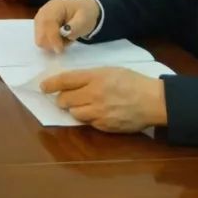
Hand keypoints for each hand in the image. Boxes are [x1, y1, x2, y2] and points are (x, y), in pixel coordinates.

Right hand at [34, 0, 101, 52]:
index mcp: (55, 7)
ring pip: (40, 38)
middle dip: (51, 43)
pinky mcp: (39, 26)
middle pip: (40, 33)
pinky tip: (60, 37)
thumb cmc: (84, 14)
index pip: (47, 23)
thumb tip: (65, 33)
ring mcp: (40, 19)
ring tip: (65, 38)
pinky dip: (51, 43)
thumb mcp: (85, 20)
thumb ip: (76, 27)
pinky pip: (42, 40)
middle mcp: (43, 12)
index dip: (52, 37)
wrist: (83, 9)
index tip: (60, 49)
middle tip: (66, 42)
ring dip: (52, 43)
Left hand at [40, 67, 167, 131]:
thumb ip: (89, 76)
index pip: (65, 80)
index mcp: (95, 78)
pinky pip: (89, 123)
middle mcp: (94, 95)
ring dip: (75, 109)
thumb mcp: (110, 71)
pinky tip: (98, 112)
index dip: (51, 84)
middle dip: (62, 99)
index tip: (43, 87)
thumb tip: (70, 82)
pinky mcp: (105, 126)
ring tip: (84, 104)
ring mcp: (99, 113)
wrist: (155, 101)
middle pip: (65, 100)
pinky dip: (89, 118)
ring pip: (74, 113)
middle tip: (66, 97)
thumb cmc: (133, 82)